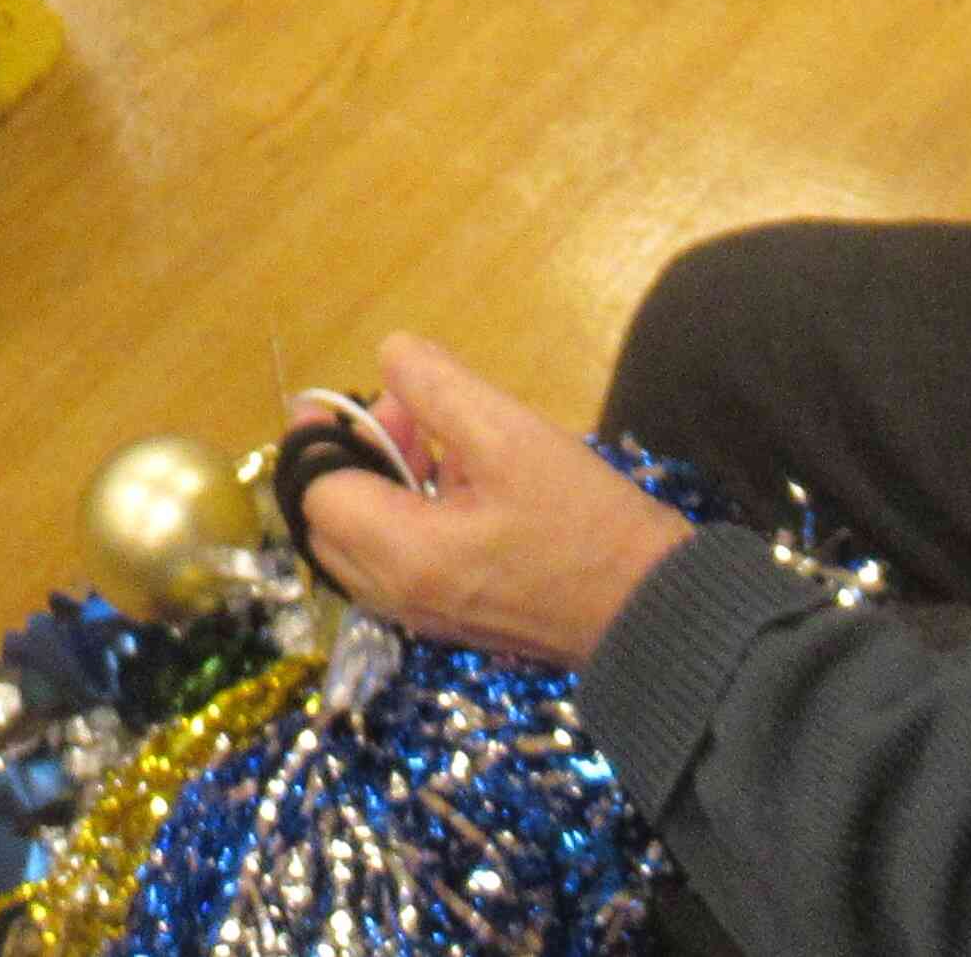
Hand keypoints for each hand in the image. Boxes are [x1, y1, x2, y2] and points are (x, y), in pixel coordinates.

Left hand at [297, 336, 695, 664]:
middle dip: (349, 459)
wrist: (654, 610)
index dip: (320, 441)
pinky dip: (405, 513)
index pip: (317, 496)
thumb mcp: (511, 435)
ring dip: (380, 482)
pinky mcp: (454, 617)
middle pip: (328, 525)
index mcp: (404, 554)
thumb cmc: (583, 521)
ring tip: (431, 431)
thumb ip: (437, 389)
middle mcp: (399, 596)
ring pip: (362, 544)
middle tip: (399, 412)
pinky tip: (459, 475)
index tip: (341, 398)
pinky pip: (398, 560)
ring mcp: (426, 615)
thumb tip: (389, 354)